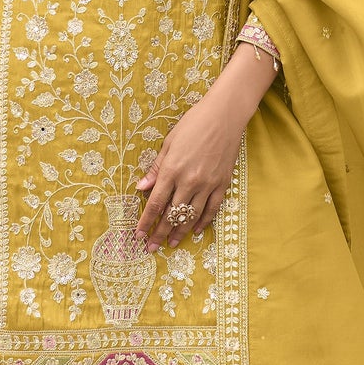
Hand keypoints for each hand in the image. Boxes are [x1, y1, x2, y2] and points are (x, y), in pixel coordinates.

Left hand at [135, 44, 274, 250]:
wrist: (224, 116)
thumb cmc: (193, 124)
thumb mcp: (168, 143)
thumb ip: (156, 169)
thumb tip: (141, 188)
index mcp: (172, 170)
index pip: (155, 203)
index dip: (146, 222)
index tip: (139, 236)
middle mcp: (188, 181)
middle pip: (171, 215)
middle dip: (159, 233)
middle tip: (151, 248)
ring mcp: (207, 184)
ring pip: (191, 216)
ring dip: (179, 232)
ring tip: (172, 244)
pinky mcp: (222, 183)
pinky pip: (211, 209)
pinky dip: (203, 222)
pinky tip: (196, 230)